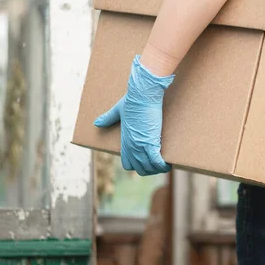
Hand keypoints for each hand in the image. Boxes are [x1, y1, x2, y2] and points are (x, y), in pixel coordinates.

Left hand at [94, 55, 173, 175]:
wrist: (142, 94)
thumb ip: (108, 118)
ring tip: (164, 164)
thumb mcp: (118, 111)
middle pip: (140, 169)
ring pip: (149, 168)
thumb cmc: (132, 100)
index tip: (146, 161)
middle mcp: (132, 147)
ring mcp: (140, 146)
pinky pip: (157, 162)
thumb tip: (96, 123)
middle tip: (158, 163)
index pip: (128, 165)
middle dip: (150, 169)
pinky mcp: (151, 142)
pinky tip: (168, 163)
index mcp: (125, 141)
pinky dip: (163, 165)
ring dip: (158, 168)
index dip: (137, 165)